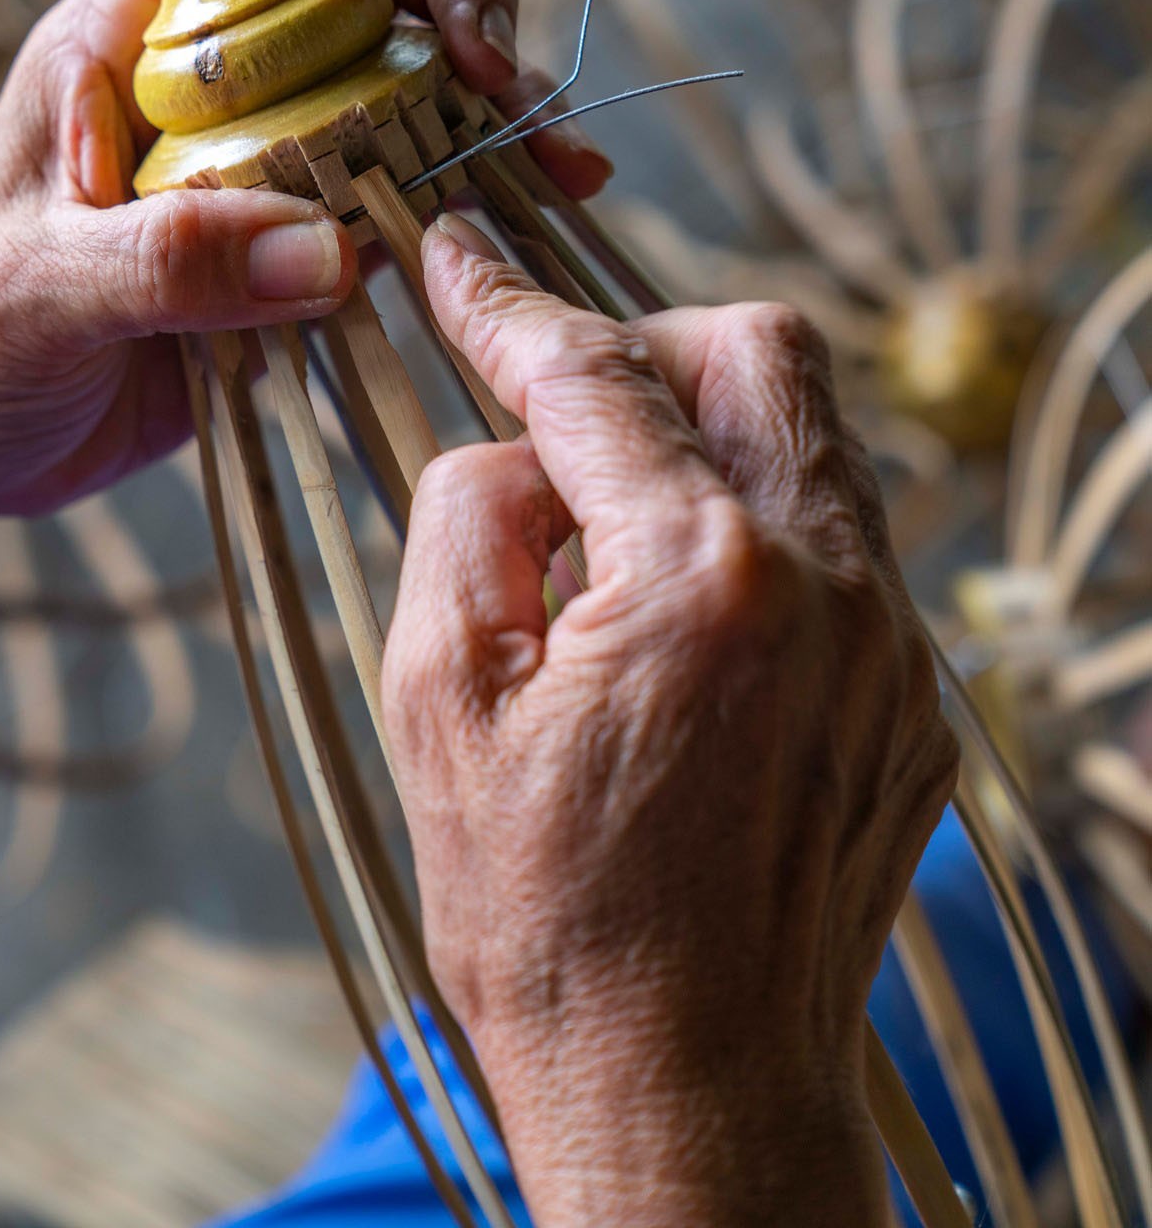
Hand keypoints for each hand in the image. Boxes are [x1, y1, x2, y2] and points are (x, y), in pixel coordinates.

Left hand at [0, 0, 608, 636]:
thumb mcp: (36, 289)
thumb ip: (165, 260)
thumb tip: (329, 252)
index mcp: (133, 32)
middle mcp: (223, 74)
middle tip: (496, 64)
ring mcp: (278, 155)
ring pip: (414, 78)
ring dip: (496, 98)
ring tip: (554, 151)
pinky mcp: (314, 243)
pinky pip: (416, 192)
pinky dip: (483, 191)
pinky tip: (539, 205)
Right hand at [383, 216, 957, 1227]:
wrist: (688, 1091)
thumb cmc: (548, 922)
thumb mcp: (438, 705)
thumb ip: (466, 519)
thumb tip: (512, 441)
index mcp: (703, 578)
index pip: (595, 375)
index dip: (506, 304)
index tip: (455, 258)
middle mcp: (831, 584)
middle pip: (759, 350)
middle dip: (647, 345)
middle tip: (560, 407)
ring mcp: (892, 641)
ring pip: (812, 439)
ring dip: (703, 441)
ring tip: (608, 540)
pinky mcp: (911, 694)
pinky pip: (837, 543)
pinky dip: (750, 534)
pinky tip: (676, 627)